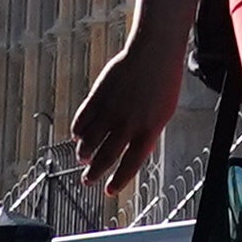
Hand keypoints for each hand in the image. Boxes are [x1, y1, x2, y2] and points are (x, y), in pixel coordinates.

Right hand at [72, 30, 190, 196]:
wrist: (154, 50)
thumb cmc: (163, 81)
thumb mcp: (164, 112)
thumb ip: (148, 133)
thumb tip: (135, 153)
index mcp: (149, 130)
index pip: (130, 164)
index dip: (118, 181)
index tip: (109, 190)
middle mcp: (128, 124)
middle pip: (106, 157)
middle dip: (94, 173)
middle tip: (87, 180)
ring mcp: (111, 110)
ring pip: (89, 141)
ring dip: (84, 153)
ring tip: (83, 157)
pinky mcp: (98, 96)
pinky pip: (82, 120)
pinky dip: (77, 131)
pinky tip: (78, 135)